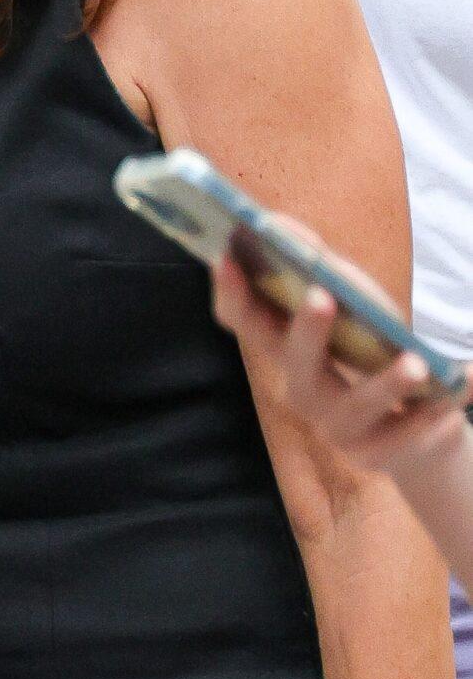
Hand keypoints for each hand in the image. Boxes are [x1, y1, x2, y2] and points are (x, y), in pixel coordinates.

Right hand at [211, 251, 469, 486]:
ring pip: (355, 406)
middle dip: (307, 330)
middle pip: (293, 363)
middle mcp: (299, 389)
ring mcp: (336, 427)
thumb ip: (317, 263)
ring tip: (418, 363)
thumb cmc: (373, 348)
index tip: (227, 255)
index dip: (231, 292)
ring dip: (386, 383)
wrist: (418, 423)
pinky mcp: (377, 454)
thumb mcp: (351, 298)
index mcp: (283, 348)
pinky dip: (436, 411)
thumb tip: (278, 224)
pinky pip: (406, 433)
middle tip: (322, 296)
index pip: (242, 322)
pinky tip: (462, 382)